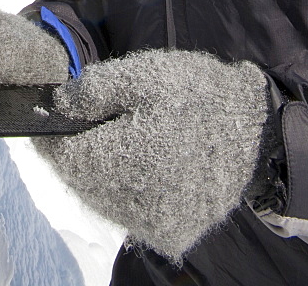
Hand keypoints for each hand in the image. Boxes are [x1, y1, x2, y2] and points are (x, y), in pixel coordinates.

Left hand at [34, 49, 270, 262]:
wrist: (256, 131)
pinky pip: (131, 213)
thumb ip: (93, 90)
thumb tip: (56, 105)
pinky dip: (126, 191)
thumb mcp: (143, 74)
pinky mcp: (171, 234)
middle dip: (76, 153)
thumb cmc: (196, 94)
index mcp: (125, 161)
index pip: (64, 157)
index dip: (52, 136)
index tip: (51, 118)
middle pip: (81, 182)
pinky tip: (139, 165)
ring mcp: (154, 225)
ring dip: (98, 175)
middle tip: (85, 126)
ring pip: (103, 201)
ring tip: (116, 142)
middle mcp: (136, 205)